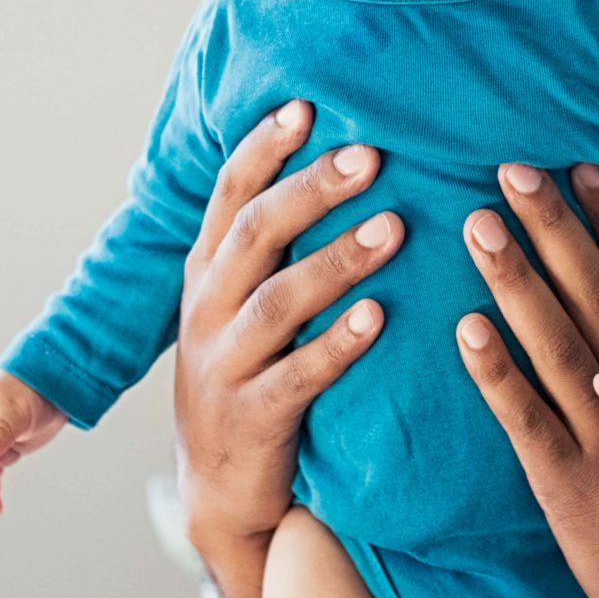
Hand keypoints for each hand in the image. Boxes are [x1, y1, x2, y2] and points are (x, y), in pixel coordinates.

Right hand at [172, 100, 402, 557]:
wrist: (219, 491)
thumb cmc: (251, 375)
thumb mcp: (243, 305)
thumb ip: (274, 245)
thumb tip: (339, 161)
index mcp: (206, 271)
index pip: (229, 195)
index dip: (264, 148)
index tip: (307, 106)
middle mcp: (207, 310)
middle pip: (254, 235)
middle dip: (311, 191)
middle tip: (370, 156)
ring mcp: (224, 365)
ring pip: (277, 302)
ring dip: (335, 261)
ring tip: (392, 229)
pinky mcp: (250, 419)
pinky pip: (297, 376)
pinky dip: (336, 344)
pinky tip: (378, 318)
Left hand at [458, 162, 598, 597]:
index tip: (585, 164)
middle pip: (597, 294)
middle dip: (557, 228)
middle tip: (515, 169)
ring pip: (558, 344)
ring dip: (518, 281)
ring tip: (479, 226)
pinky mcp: (569, 485)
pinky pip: (526, 419)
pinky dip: (497, 371)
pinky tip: (465, 328)